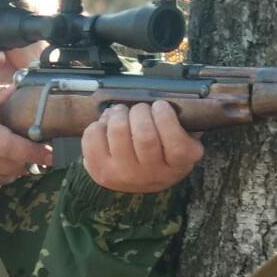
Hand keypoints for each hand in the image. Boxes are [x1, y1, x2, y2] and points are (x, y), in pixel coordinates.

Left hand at [82, 101, 203, 192]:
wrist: (142, 178)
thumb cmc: (162, 149)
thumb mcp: (182, 137)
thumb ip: (180, 120)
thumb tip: (166, 98)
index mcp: (179, 164)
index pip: (176, 142)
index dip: (165, 116)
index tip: (160, 106)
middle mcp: (153, 175)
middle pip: (144, 134)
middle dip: (140, 111)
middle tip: (140, 109)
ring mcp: (125, 176)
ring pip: (118, 132)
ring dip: (119, 113)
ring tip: (122, 113)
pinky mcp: (101, 172)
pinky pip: (94, 137)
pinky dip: (98, 125)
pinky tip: (107, 127)